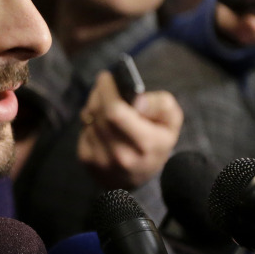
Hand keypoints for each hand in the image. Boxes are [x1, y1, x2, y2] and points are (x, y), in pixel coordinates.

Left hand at [77, 71, 182, 190]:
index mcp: (145, 143)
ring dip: (94, 105)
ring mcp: (102, 161)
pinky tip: (102, 124)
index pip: (115, 112)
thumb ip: (159, 104)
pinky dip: (90, 121)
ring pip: (89, 119)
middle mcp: (121, 156)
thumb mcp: (170, 120)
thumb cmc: (157, 141)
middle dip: (99, 93)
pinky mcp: (88, 162)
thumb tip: (137, 99)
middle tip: (104, 84)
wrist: (139, 177)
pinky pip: (83, 130)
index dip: (106, 90)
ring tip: (106, 103)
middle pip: (98, 112)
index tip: (106, 77)